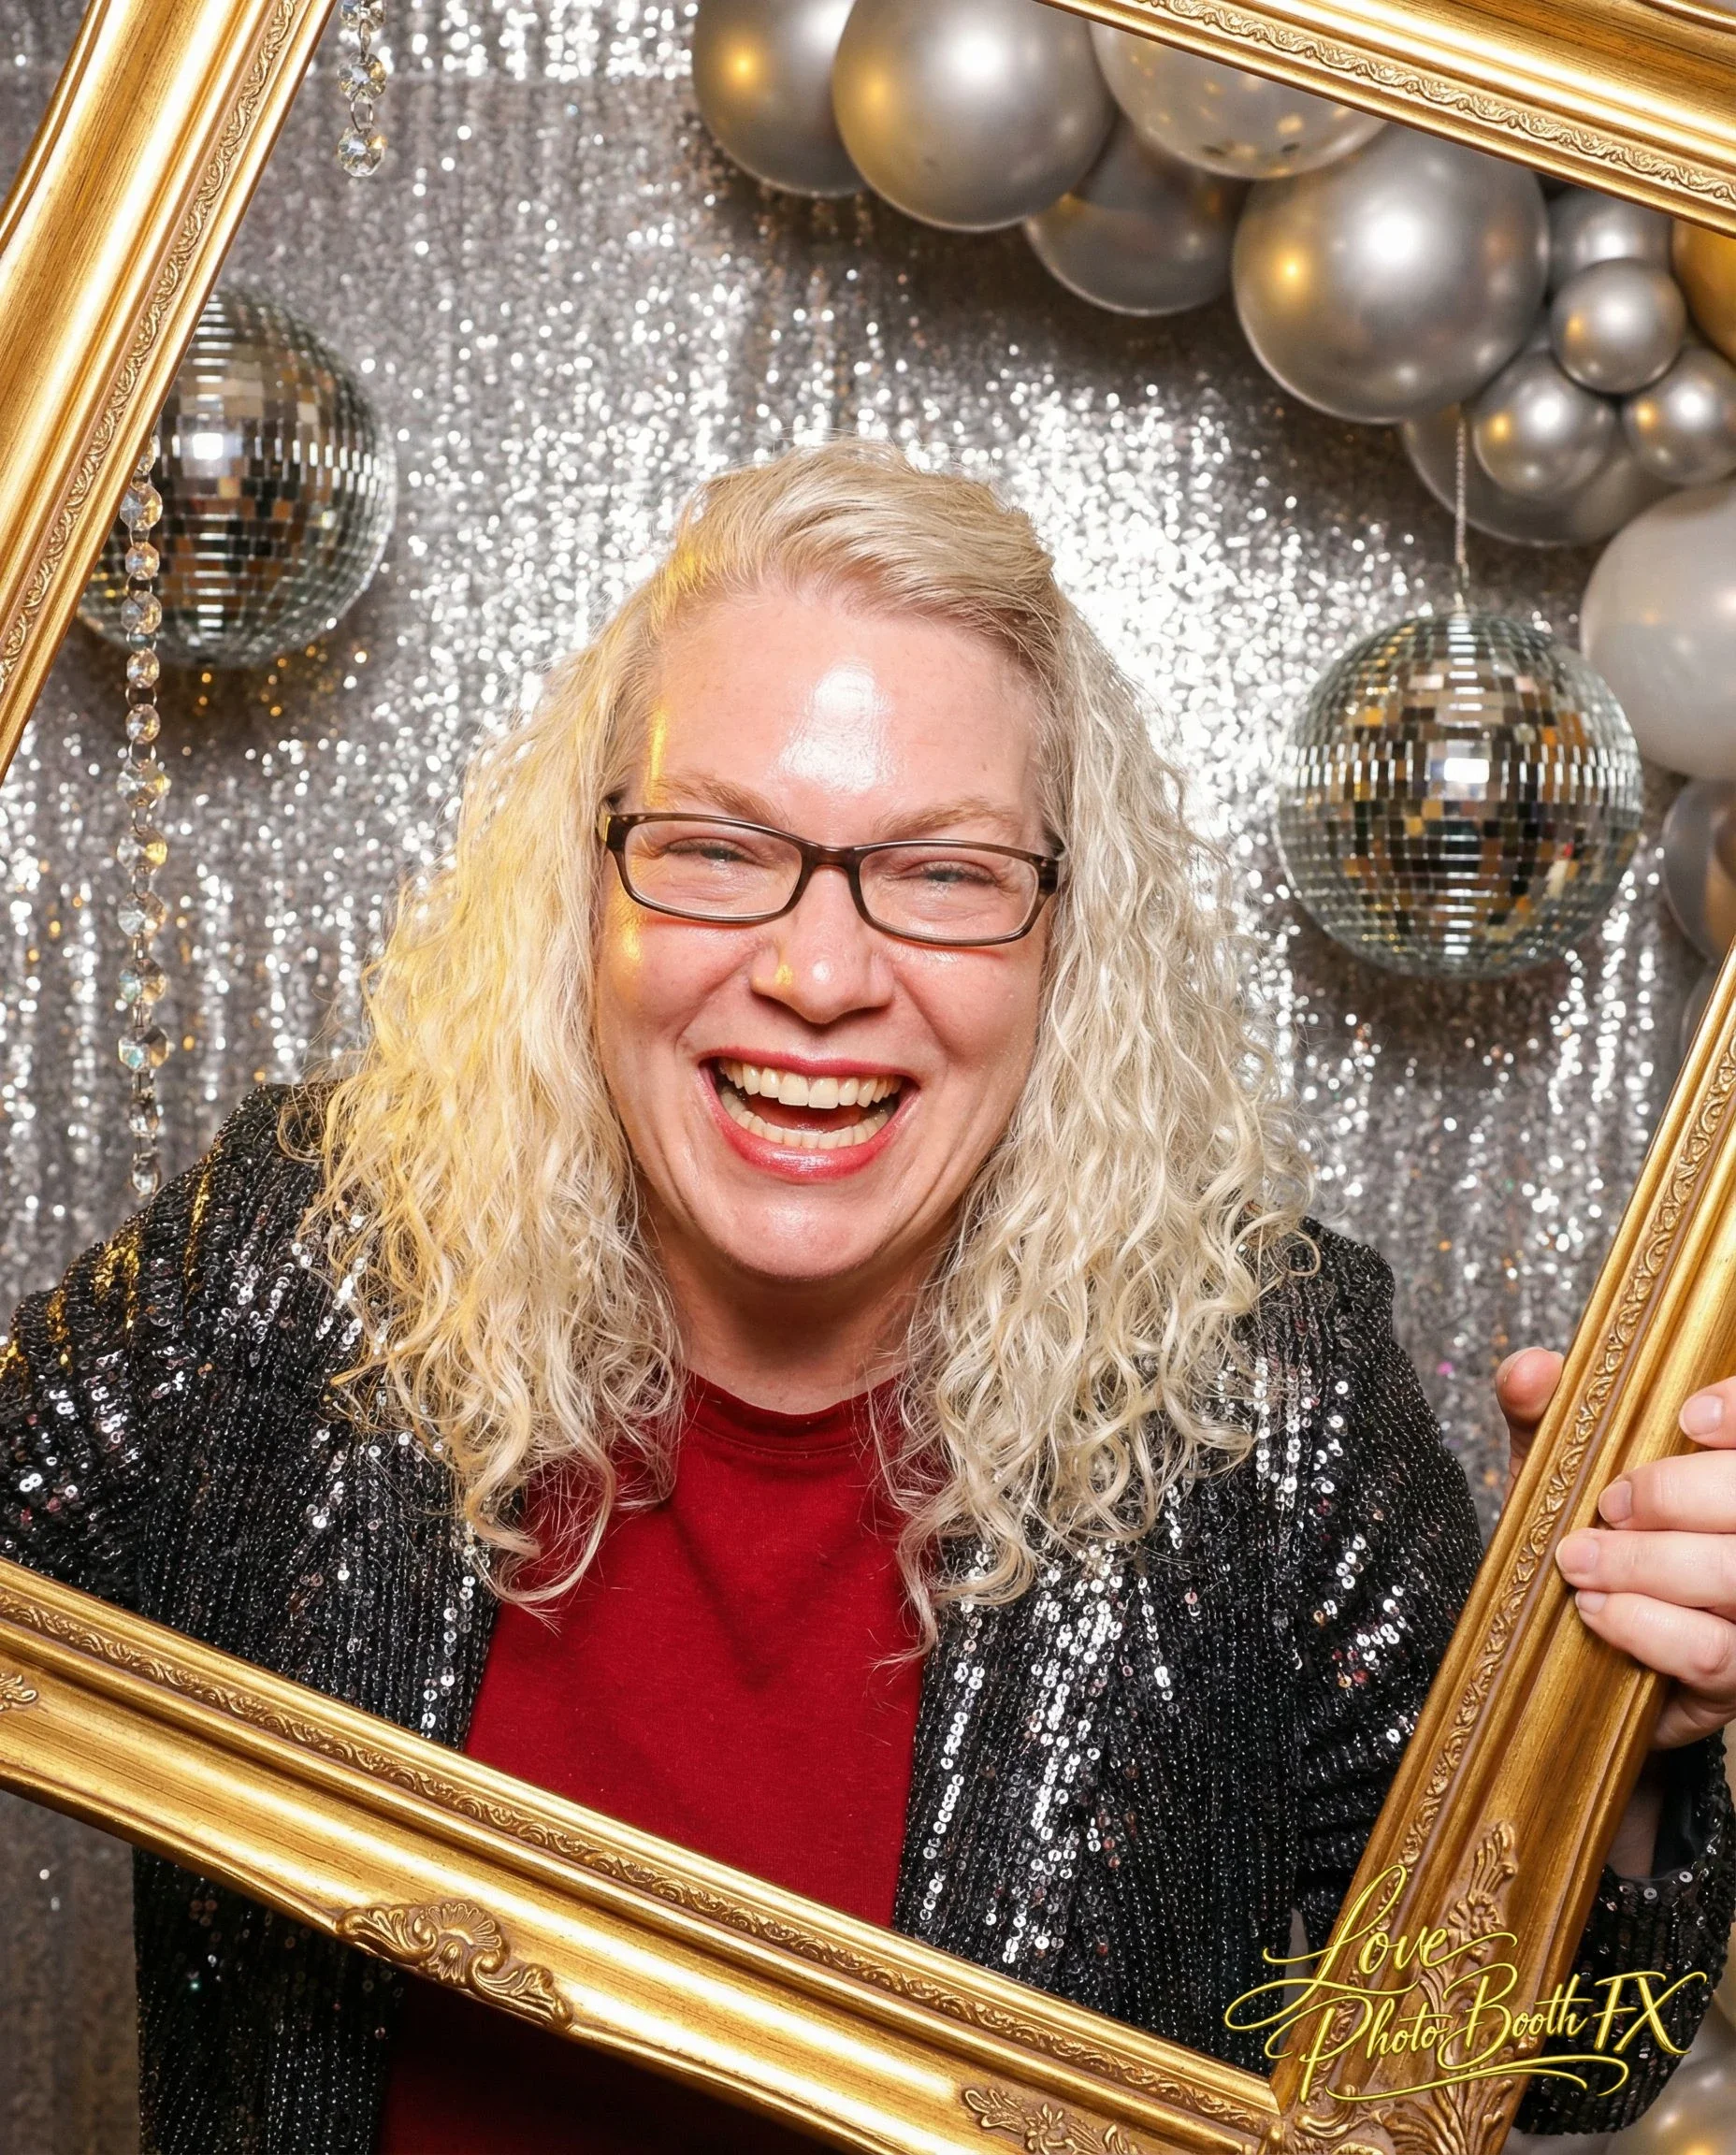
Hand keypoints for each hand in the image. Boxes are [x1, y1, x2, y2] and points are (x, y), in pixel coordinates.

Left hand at [1497, 1348, 1735, 1752]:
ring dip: (1651, 1565)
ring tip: (1579, 1561)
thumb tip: (1531, 1369)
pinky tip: (1597, 1611)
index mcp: (1727, 1472)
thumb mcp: (1561, 1465)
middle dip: (1677, 1496)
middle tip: (1607, 1506)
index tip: (1688, 1416)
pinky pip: (1717, 1654)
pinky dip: (1651, 1628)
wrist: (1571, 1642)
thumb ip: (1545, 1413)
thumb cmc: (1586, 1533)